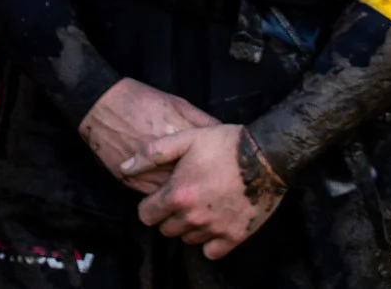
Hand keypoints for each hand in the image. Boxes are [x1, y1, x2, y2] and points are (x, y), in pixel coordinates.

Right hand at [77, 78, 220, 191]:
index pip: (210, 161)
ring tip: (197, 195)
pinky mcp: (132, 181)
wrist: (101, 106)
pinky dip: (165, 197)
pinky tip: (173, 193)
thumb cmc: (140, 100)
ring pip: (175, 195)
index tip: (226, 169)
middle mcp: (165, 160)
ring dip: (186, 196)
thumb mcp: (177, 103)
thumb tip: (223, 135)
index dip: (220, 166)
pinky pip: (155, 197)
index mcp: (180, 138)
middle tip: (215, 186)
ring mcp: (148, 173)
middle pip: (193, 182)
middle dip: (206, 184)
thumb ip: (201, 121)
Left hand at [125, 124, 286, 260]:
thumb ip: (151, 154)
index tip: (160, 197)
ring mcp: (215, 229)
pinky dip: (210, 241)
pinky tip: (214, 222)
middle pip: (166, 230)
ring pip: (188, 239)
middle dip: (170, 216)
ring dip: (189, 227)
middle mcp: (194, 217)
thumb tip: (124, 168)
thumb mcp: (185, 138)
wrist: (266, 155)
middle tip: (183, 198)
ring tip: (201, 205)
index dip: (150, 206)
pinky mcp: (235, 236)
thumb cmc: (224, 143)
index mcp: (177, 195)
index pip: (146, 216)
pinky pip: (212, 252)